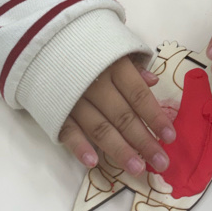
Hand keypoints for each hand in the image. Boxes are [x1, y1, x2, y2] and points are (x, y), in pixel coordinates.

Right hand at [59, 57, 175, 175]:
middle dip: (143, 141)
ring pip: (99, 128)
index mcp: (114, 66)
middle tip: (161, 163)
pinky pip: (68, 130)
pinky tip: (94, 163)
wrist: (41, 42)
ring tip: (137, 168)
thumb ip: (133, 67)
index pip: (139, 95)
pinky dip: (80, 147)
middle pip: (123, 116)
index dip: (155, 116)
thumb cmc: (87, 47)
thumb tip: (154, 82)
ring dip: (119, 149)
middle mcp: (95, 83)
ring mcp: (74, 98)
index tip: (170, 137)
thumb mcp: (113, 47)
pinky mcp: (55, 109)